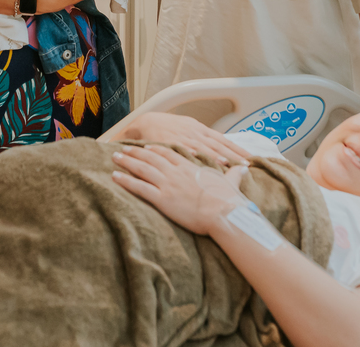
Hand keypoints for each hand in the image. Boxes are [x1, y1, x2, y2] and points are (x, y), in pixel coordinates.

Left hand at [112, 144, 248, 235]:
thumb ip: (234, 174)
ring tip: (114, 158)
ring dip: (126, 163)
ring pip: (142, 169)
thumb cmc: (228, 200)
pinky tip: (115, 177)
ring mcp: (168, 184)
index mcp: (189, 167)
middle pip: (151, 158)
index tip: (145, 147)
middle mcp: (175, 172)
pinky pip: (139, 187)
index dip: (154, 149)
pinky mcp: (162, 199)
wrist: (224, 213)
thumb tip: (245, 168)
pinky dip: (125, 181)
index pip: (168, 153)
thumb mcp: (231, 182)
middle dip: (135, 153)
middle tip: (123, 149)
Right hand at [115, 112, 252, 166]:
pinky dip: (196, 155)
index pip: (223, 140)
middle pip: (218, 144)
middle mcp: (194, 132)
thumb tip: (220, 152)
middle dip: (233, 154)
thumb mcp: (188, 130)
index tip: (250, 158)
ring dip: (219, 155)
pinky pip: (185, 150)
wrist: (145, 123)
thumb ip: (203, 141)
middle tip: (247, 164)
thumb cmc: (167, 129)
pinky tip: (203, 161)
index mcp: (200, 129)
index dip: (236, 149)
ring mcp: (183, 137)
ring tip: (231, 164)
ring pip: (205, 147)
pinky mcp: (171, 143)